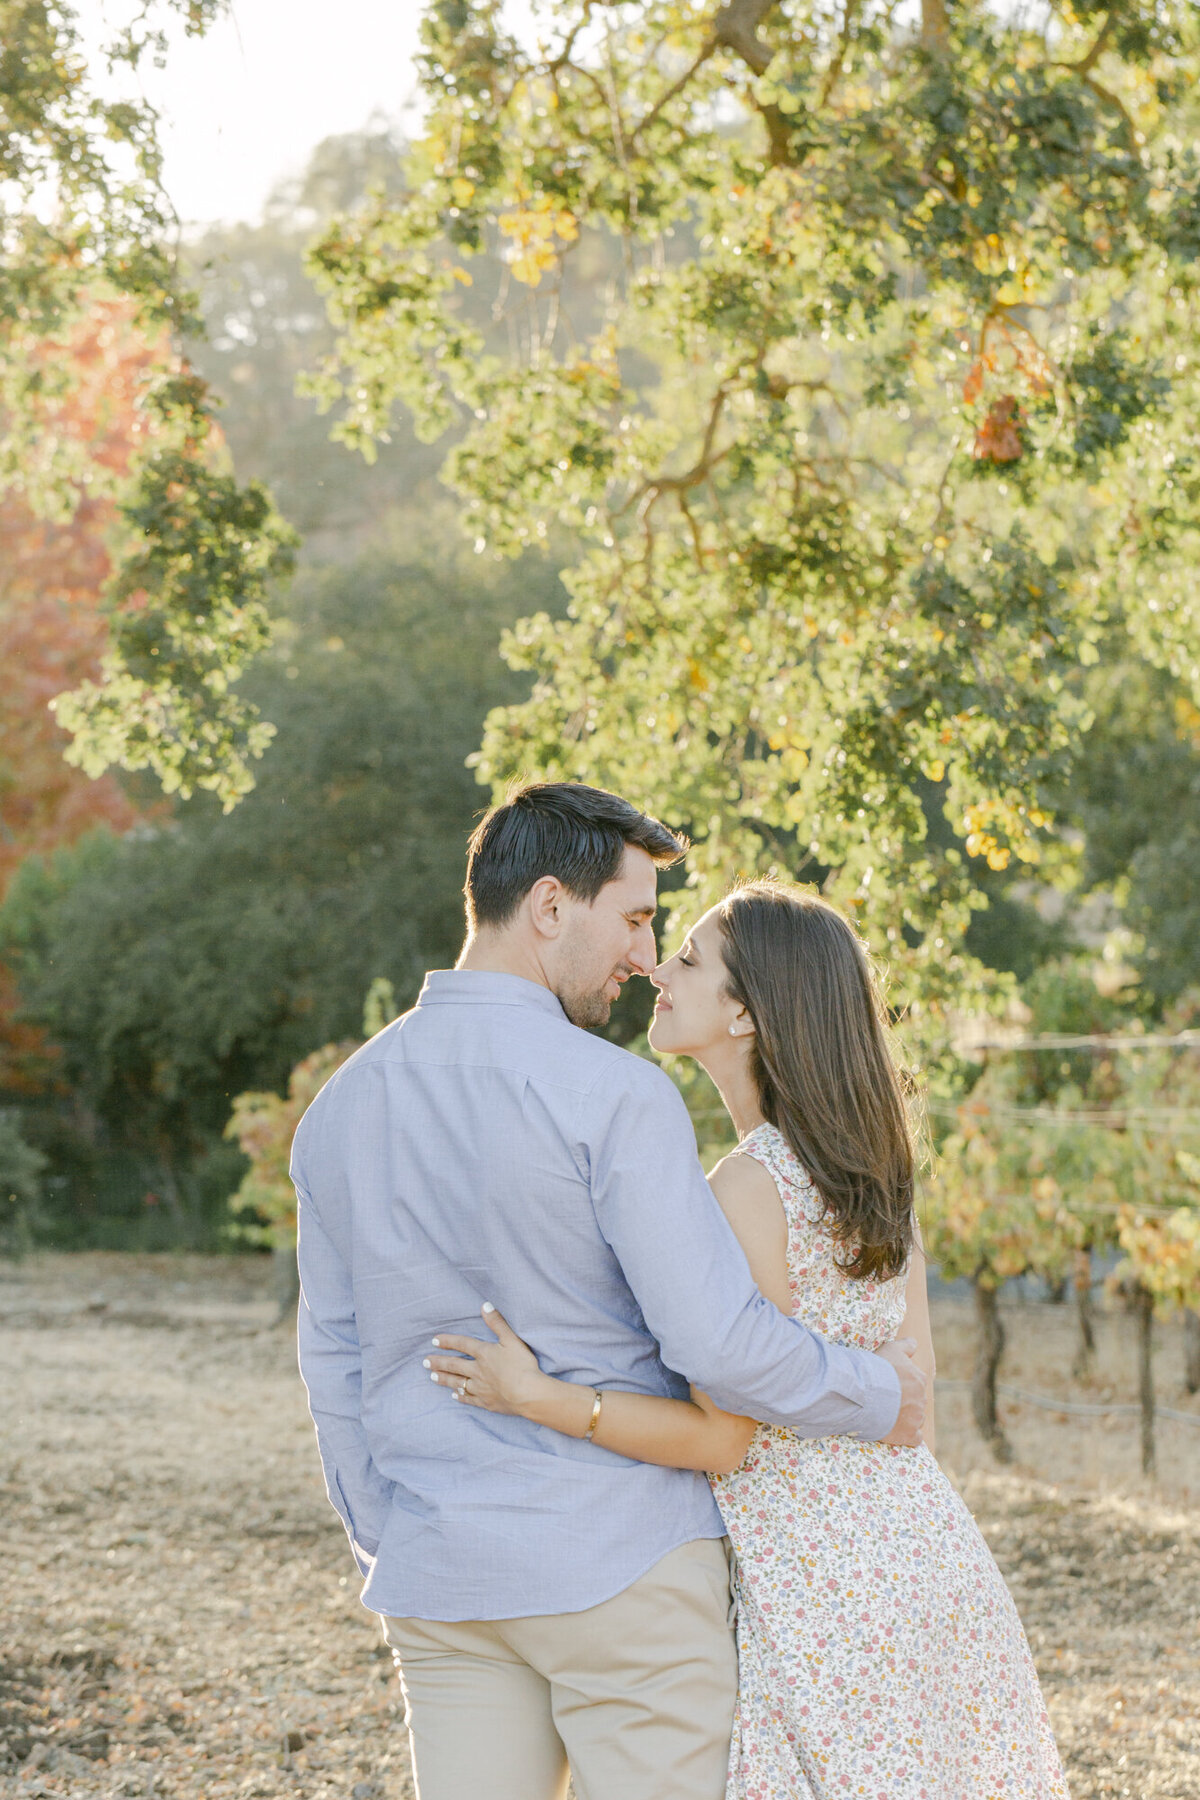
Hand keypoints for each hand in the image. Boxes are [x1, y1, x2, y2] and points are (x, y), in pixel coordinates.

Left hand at [425, 1305, 547, 1417]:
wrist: (527, 1394)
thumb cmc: (522, 1365)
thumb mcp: (512, 1340)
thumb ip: (498, 1323)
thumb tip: (485, 1306)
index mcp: (484, 1354)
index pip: (462, 1344)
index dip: (448, 1341)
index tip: (434, 1341)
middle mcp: (478, 1370)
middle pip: (454, 1365)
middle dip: (439, 1362)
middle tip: (425, 1362)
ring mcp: (481, 1388)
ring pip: (458, 1382)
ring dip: (444, 1379)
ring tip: (432, 1377)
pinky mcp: (486, 1402)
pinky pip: (469, 1399)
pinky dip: (460, 1396)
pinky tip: (454, 1395)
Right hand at [876, 1337, 926, 1447]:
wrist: (867, 1393)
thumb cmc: (878, 1369)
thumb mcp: (891, 1348)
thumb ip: (906, 1346)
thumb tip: (914, 1343)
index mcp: (919, 1379)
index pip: (916, 1383)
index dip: (902, 1386)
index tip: (890, 1387)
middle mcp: (922, 1398)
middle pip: (916, 1401)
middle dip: (905, 1402)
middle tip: (886, 1402)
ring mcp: (917, 1418)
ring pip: (916, 1419)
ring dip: (906, 1419)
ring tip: (888, 1417)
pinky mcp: (909, 1435)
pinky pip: (915, 1438)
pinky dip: (908, 1436)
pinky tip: (898, 1433)